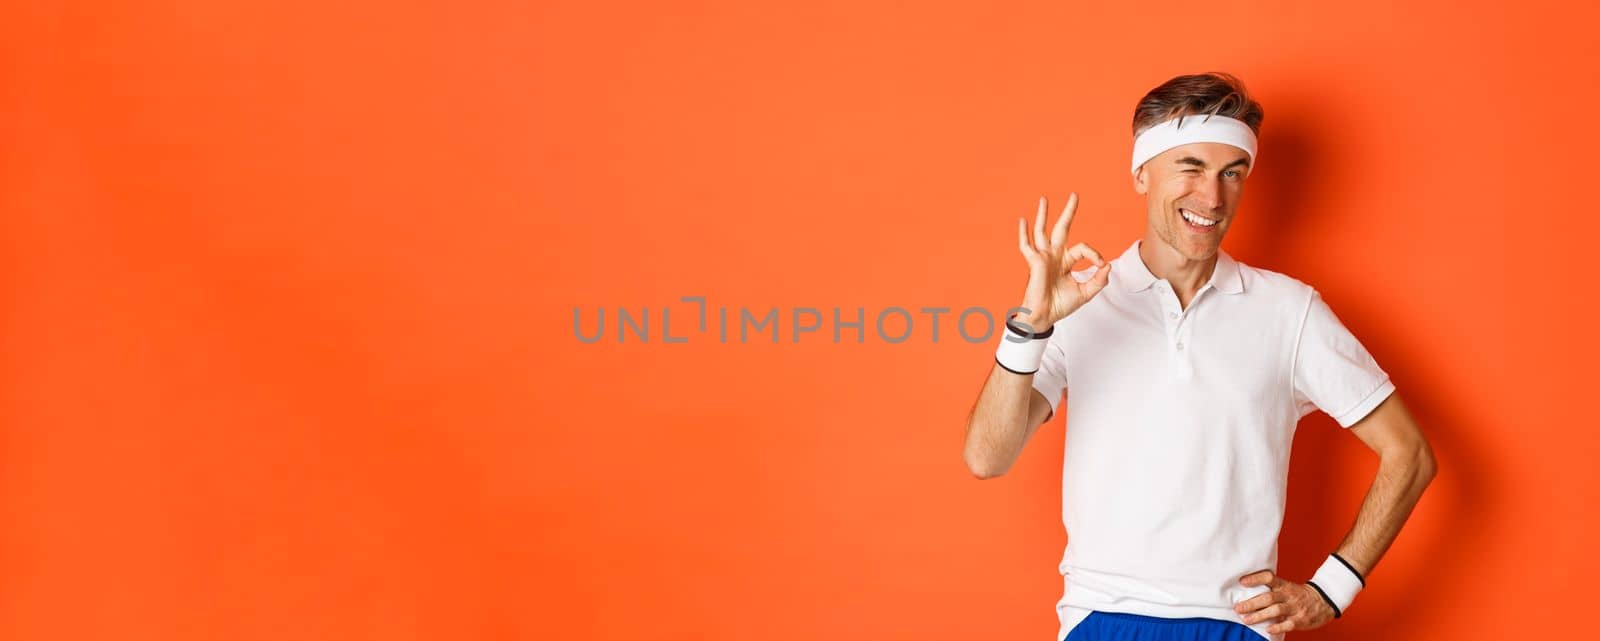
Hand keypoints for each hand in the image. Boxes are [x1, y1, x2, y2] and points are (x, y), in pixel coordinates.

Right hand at [1014, 193, 1110, 330]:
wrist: (1045, 316)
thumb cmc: (1061, 306)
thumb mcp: (1086, 293)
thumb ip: (1098, 280)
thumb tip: (1107, 265)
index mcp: (1066, 261)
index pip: (1083, 248)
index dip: (1094, 253)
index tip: (1101, 265)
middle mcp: (1054, 256)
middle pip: (1062, 228)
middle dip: (1068, 212)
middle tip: (1074, 195)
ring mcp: (1043, 257)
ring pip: (1042, 231)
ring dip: (1043, 215)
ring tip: (1044, 199)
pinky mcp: (1034, 262)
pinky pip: (1026, 246)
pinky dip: (1023, 233)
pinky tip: (1023, 220)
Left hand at [1233, 569, 1337, 634]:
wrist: (1324, 601)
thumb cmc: (1299, 595)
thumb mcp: (1287, 587)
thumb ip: (1272, 589)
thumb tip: (1247, 591)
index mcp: (1284, 585)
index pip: (1269, 578)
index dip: (1255, 579)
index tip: (1242, 582)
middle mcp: (1289, 595)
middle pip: (1268, 597)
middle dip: (1251, 603)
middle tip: (1237, 608)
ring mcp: (1295, 608)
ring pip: (1276, 611)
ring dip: (1259, 616)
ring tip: (1246, 620)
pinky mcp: (1300, 620)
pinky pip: (1287, 624)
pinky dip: (1277, 627)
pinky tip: (1267, 629)